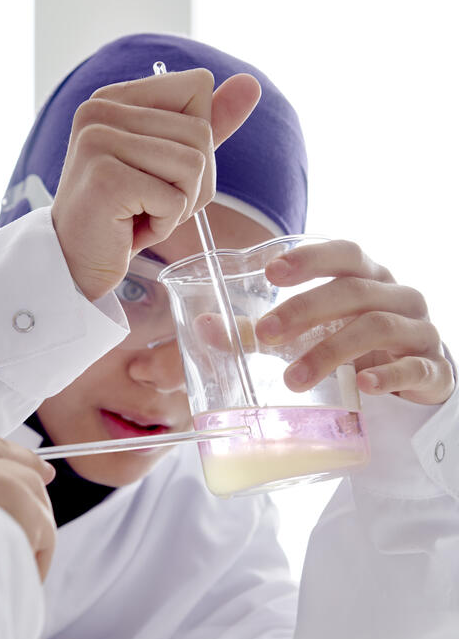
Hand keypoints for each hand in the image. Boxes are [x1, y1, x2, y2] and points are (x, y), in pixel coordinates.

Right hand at [51, 67, 261, 301]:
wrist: (75, 263)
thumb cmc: (122, 214)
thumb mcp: (169, 162)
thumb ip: (207, 122)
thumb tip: (251, 83)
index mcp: (114, 97)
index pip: (197, 87)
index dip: (197, 139)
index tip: (158, 169)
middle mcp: (99, 110)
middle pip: (201, 131)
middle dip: (193, 181)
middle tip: (151, 203)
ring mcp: (98, 141)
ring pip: (194, 164)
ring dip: (180, 204)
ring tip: (142, 214)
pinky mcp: (106, 179)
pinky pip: (176, 199)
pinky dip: (165, 224)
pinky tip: (132, 229)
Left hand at [255, 240, 454, 406]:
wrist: (417, 378)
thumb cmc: (357, 344)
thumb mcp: (314, 332)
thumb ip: (265, 330)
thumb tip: (206, 327)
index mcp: (368, 277)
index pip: (344, 253)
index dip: (310, 258)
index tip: (272, 271)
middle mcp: (397, 295)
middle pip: (352, 291)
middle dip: (305, 310)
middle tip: (266, 335)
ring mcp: (419, 329)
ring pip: (378, 327)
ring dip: (331, 351)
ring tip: (292, 378)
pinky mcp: (432, 367)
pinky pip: (413, 366)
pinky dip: (388, 375)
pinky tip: (364, 386)